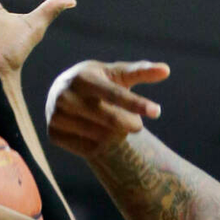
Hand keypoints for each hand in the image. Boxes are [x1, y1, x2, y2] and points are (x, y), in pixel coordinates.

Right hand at [46, 59, 170, 158]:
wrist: (61, 94)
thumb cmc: (98, 82)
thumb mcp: (116, 74)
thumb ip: (140, 71)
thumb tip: (166, 70)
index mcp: (82, 77)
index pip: (114, 94)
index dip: (137, 103)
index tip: (157, 111)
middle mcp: (66, 95)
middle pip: (111, 121)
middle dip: (130, 124)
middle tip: (137, 125)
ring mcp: (56, 115)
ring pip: (101, 137)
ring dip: (116, 136)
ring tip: (113, 125)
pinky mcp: (53, 134)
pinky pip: (88, 149)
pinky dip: (100, 145)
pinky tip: (97, 133)